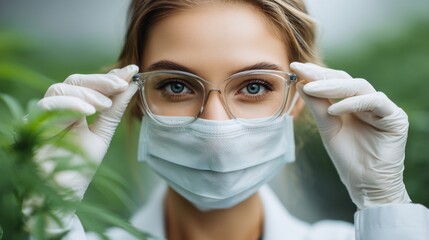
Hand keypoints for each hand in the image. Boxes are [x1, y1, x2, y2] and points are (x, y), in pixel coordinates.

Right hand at [37, 65, 138, 198]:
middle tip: (121, 85)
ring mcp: (44, 116)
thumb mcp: (102, 133)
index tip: (132, 71)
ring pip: (61, 88)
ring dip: (88, 92)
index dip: (109, 77)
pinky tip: (89, 110)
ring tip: (106, 105)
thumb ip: (114, 110)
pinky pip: (48, 106)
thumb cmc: (79, 167)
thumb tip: (131, 84)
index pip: (89, 85)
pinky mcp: (33, 125)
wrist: (63, 194)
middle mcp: (57, 109)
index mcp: (73, 109)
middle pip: (75, 81)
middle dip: (100, 81)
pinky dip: (71, 104)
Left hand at [290, 62, 410, 208]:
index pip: (335, 82)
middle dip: (321, 75)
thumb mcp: (327, 127)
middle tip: (301, 70)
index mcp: (354, 103)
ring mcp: (384, 108)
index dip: (316, 74)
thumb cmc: (348, 157)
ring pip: (359, 87)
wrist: (365, 184)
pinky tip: (334, 108)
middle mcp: (369, 102)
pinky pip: (374, 102)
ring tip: (310, 88)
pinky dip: (353, 103)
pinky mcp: (395, 118)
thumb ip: (317, 106)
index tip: (295, 67)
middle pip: (346, 79)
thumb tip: (301, 83)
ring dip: (333, 86)